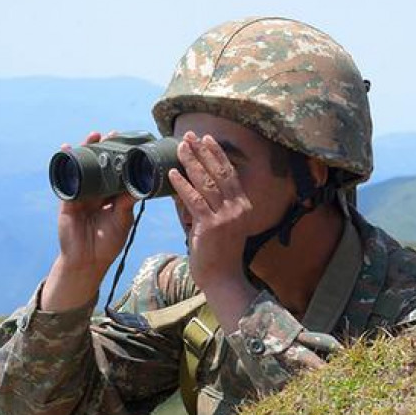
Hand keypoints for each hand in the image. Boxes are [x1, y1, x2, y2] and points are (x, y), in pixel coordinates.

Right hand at [56, 131, 136, 272]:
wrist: (87, 261)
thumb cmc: (107, 243)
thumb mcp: (122, 220)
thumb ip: (127, 202)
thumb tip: (138, 183)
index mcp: (111, 198)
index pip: (117, 173)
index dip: (122, 159)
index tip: (129, 143)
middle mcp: (97, 193)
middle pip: (100, 166)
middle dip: (104, 149)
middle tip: (112, 133)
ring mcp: (82, 195)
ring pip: (84, 168)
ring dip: (86, 150)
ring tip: (93, 135)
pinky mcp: (68, 199)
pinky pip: (67, 178)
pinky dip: (66, 164)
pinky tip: (66, 149)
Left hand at [167, 131, 253, 293]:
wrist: (223, 279)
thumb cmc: (219, 254)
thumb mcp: (220, 225)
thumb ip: (209, 206)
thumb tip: (188, 187)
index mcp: (243, 205)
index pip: (230, 173)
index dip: (217, 154)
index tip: (207, 138)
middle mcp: (237, 208)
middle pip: (219, 172)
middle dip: (203, 151)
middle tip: (190, 135)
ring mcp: (226, 217)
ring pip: (206, 182)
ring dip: (192, 163)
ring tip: (180, 148)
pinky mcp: (211, 226)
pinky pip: (194, 200)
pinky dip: (182, 185)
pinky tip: (172, 174)